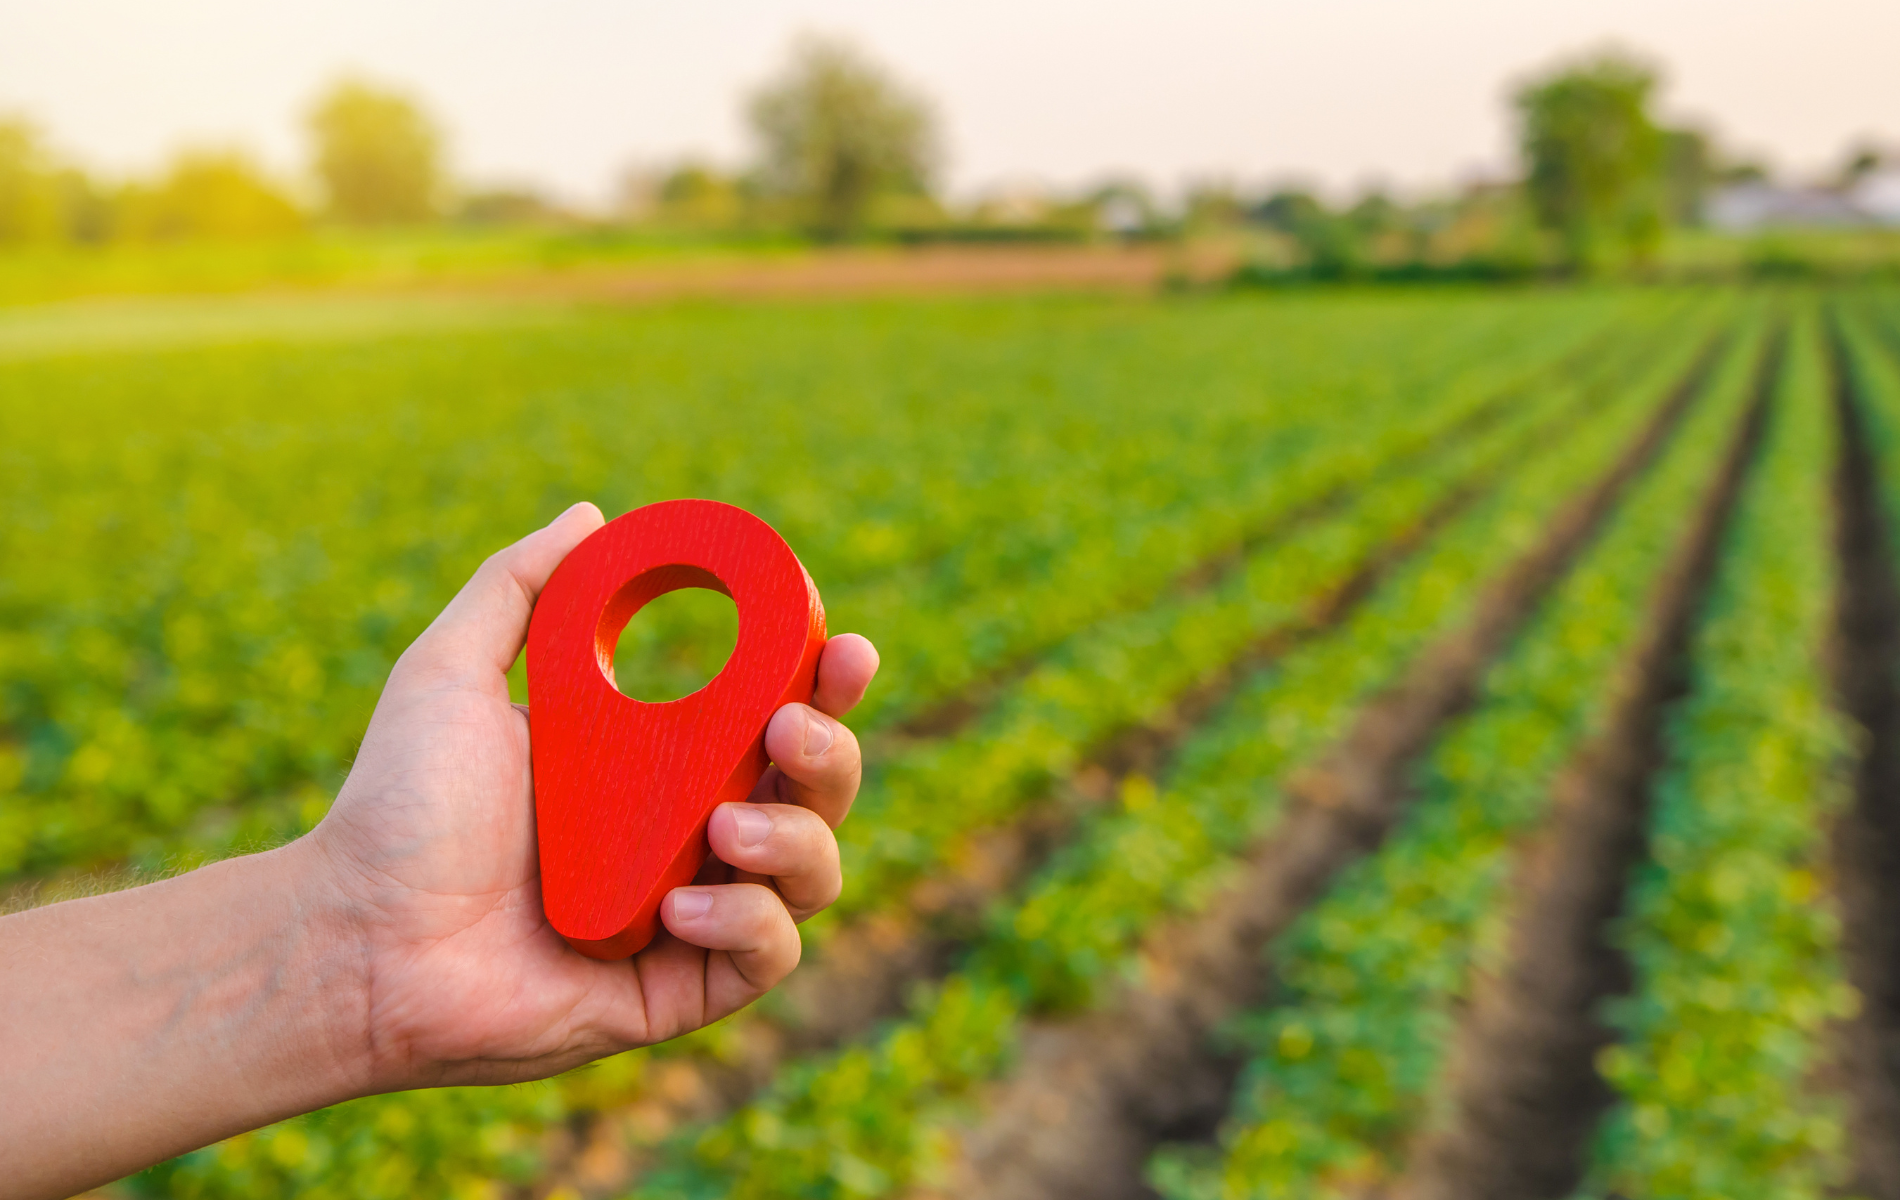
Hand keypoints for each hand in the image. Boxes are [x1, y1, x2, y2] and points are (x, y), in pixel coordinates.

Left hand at [309, 502, 878, 1090]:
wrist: (351, 937)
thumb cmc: (397, 809)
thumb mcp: (451, 672)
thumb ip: (520, 588)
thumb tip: (590, 516)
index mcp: (659, 759)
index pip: (775, 714)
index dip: (824, 682)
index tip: (840, 647)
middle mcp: (690, 832)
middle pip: (818, 789)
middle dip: (831, 754)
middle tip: (788, 730)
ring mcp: (691, 913)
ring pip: (813, 872)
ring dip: (796, 839)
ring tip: (725, 826)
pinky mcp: (677, 988)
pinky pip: (767, 956)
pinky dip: (748, 923)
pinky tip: (681, 905)